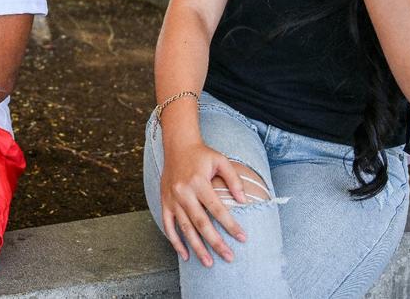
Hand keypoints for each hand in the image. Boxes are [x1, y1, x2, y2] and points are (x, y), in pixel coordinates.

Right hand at [160, 141, 250, 266]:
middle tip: (229, 257)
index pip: (217, 209)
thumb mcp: (221, 160)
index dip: (230, 225)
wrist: (177, 145)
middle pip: (201, 223)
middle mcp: (183, 192)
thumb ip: (234, 180)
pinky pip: (168, 226)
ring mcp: (172, 199)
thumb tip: (244, 202)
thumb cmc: (202, 154)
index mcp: (198, 182)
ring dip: (197, 247)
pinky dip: (175, 241)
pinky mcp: (164, 202)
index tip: (242, 238)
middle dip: (215, 242)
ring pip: (185, 228)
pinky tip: (185, 255)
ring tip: (208, 263)